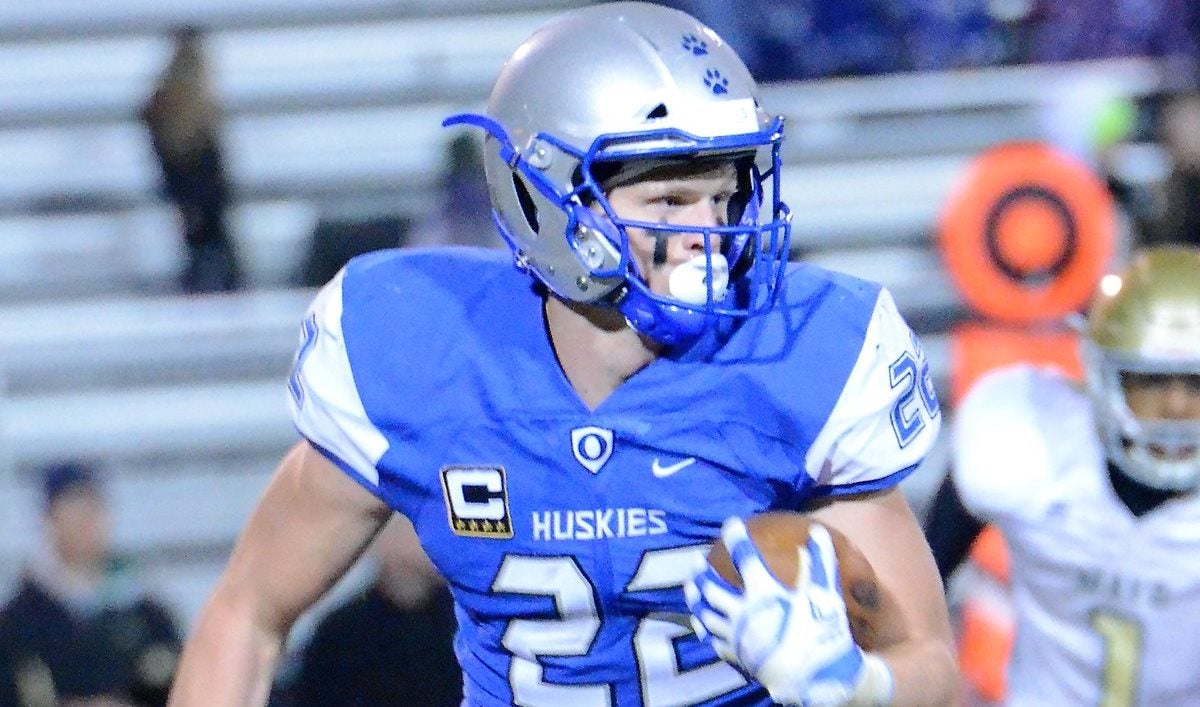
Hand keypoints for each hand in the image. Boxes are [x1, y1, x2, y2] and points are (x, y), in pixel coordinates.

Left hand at [684, 518, 887, 705]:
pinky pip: (714, 641)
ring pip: (706, 614)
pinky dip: (705, 630)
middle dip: (703, 572)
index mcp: (763, 593)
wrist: (817, 676)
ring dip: (696, 600)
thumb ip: (819, 562)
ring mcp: (737, 636)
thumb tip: (818, 533)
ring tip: (690, 588)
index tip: (730, 524)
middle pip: (713, 588)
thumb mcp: (823, 594)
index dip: (737, 538)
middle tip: (695, 560)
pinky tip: (701, 625)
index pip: (745, 558)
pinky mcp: (737, 656)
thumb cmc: (821, 631)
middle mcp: (743, 612)